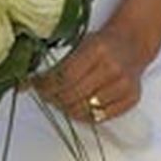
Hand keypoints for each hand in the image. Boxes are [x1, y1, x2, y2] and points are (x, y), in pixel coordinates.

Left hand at [33, 25, 148, 123]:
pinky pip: (100, 117)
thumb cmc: (102, 42)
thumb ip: (58, 61)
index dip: (46, 85)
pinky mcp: (131, 100)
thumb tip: (28, 81)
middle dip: (53, 97)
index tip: (36, 85)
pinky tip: (74, 107)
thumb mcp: (79, 42)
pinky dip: (83, 115)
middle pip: (73, 94)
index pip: (65, 76)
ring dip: (66, 108)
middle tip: (45, 94)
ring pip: (85, 109)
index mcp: (97, 49)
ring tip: (58, 100)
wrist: (132, 43)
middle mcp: (112, 69)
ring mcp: (124, 86)